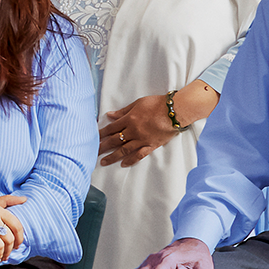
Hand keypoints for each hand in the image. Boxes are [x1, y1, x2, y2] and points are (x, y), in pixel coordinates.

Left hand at [97, 82, 212, 166]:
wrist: (175, 111)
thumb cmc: (157, 104)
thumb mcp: (138, 103)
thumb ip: (123, 111)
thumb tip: (110, 115)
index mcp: (129, 119)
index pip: (111, 128)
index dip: (101, 134)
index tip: (93, 138)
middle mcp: (133, 131)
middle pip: (114, 140)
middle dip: (102, 147)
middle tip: (93, 153)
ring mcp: (142, 140)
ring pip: (124, 150)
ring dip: (113, 157)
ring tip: (103, 162)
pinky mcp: (151, 145)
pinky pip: (139, 155)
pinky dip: (131, 160)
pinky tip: (123, 164)